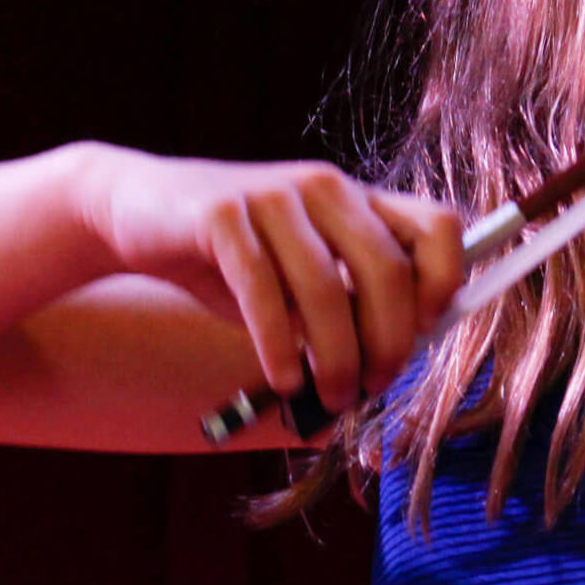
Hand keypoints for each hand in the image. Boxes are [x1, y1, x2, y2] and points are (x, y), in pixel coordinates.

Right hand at [74, 147, 464, 414]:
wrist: (138, 212)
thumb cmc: (232, 257)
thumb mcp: (299, 276)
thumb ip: (346, 305)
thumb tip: (391, 365)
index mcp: (356, 198)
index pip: (438, 225)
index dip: (446, 282)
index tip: (427, 333)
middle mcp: (324, 187)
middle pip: (389, 269)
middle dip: (389, 343)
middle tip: (373, 387)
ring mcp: (273, 196)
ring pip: (327, 288)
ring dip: (337, 357)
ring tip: (330, 397)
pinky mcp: (222, 215)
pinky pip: (264, 291)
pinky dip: (280, 346)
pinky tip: (285, 379)